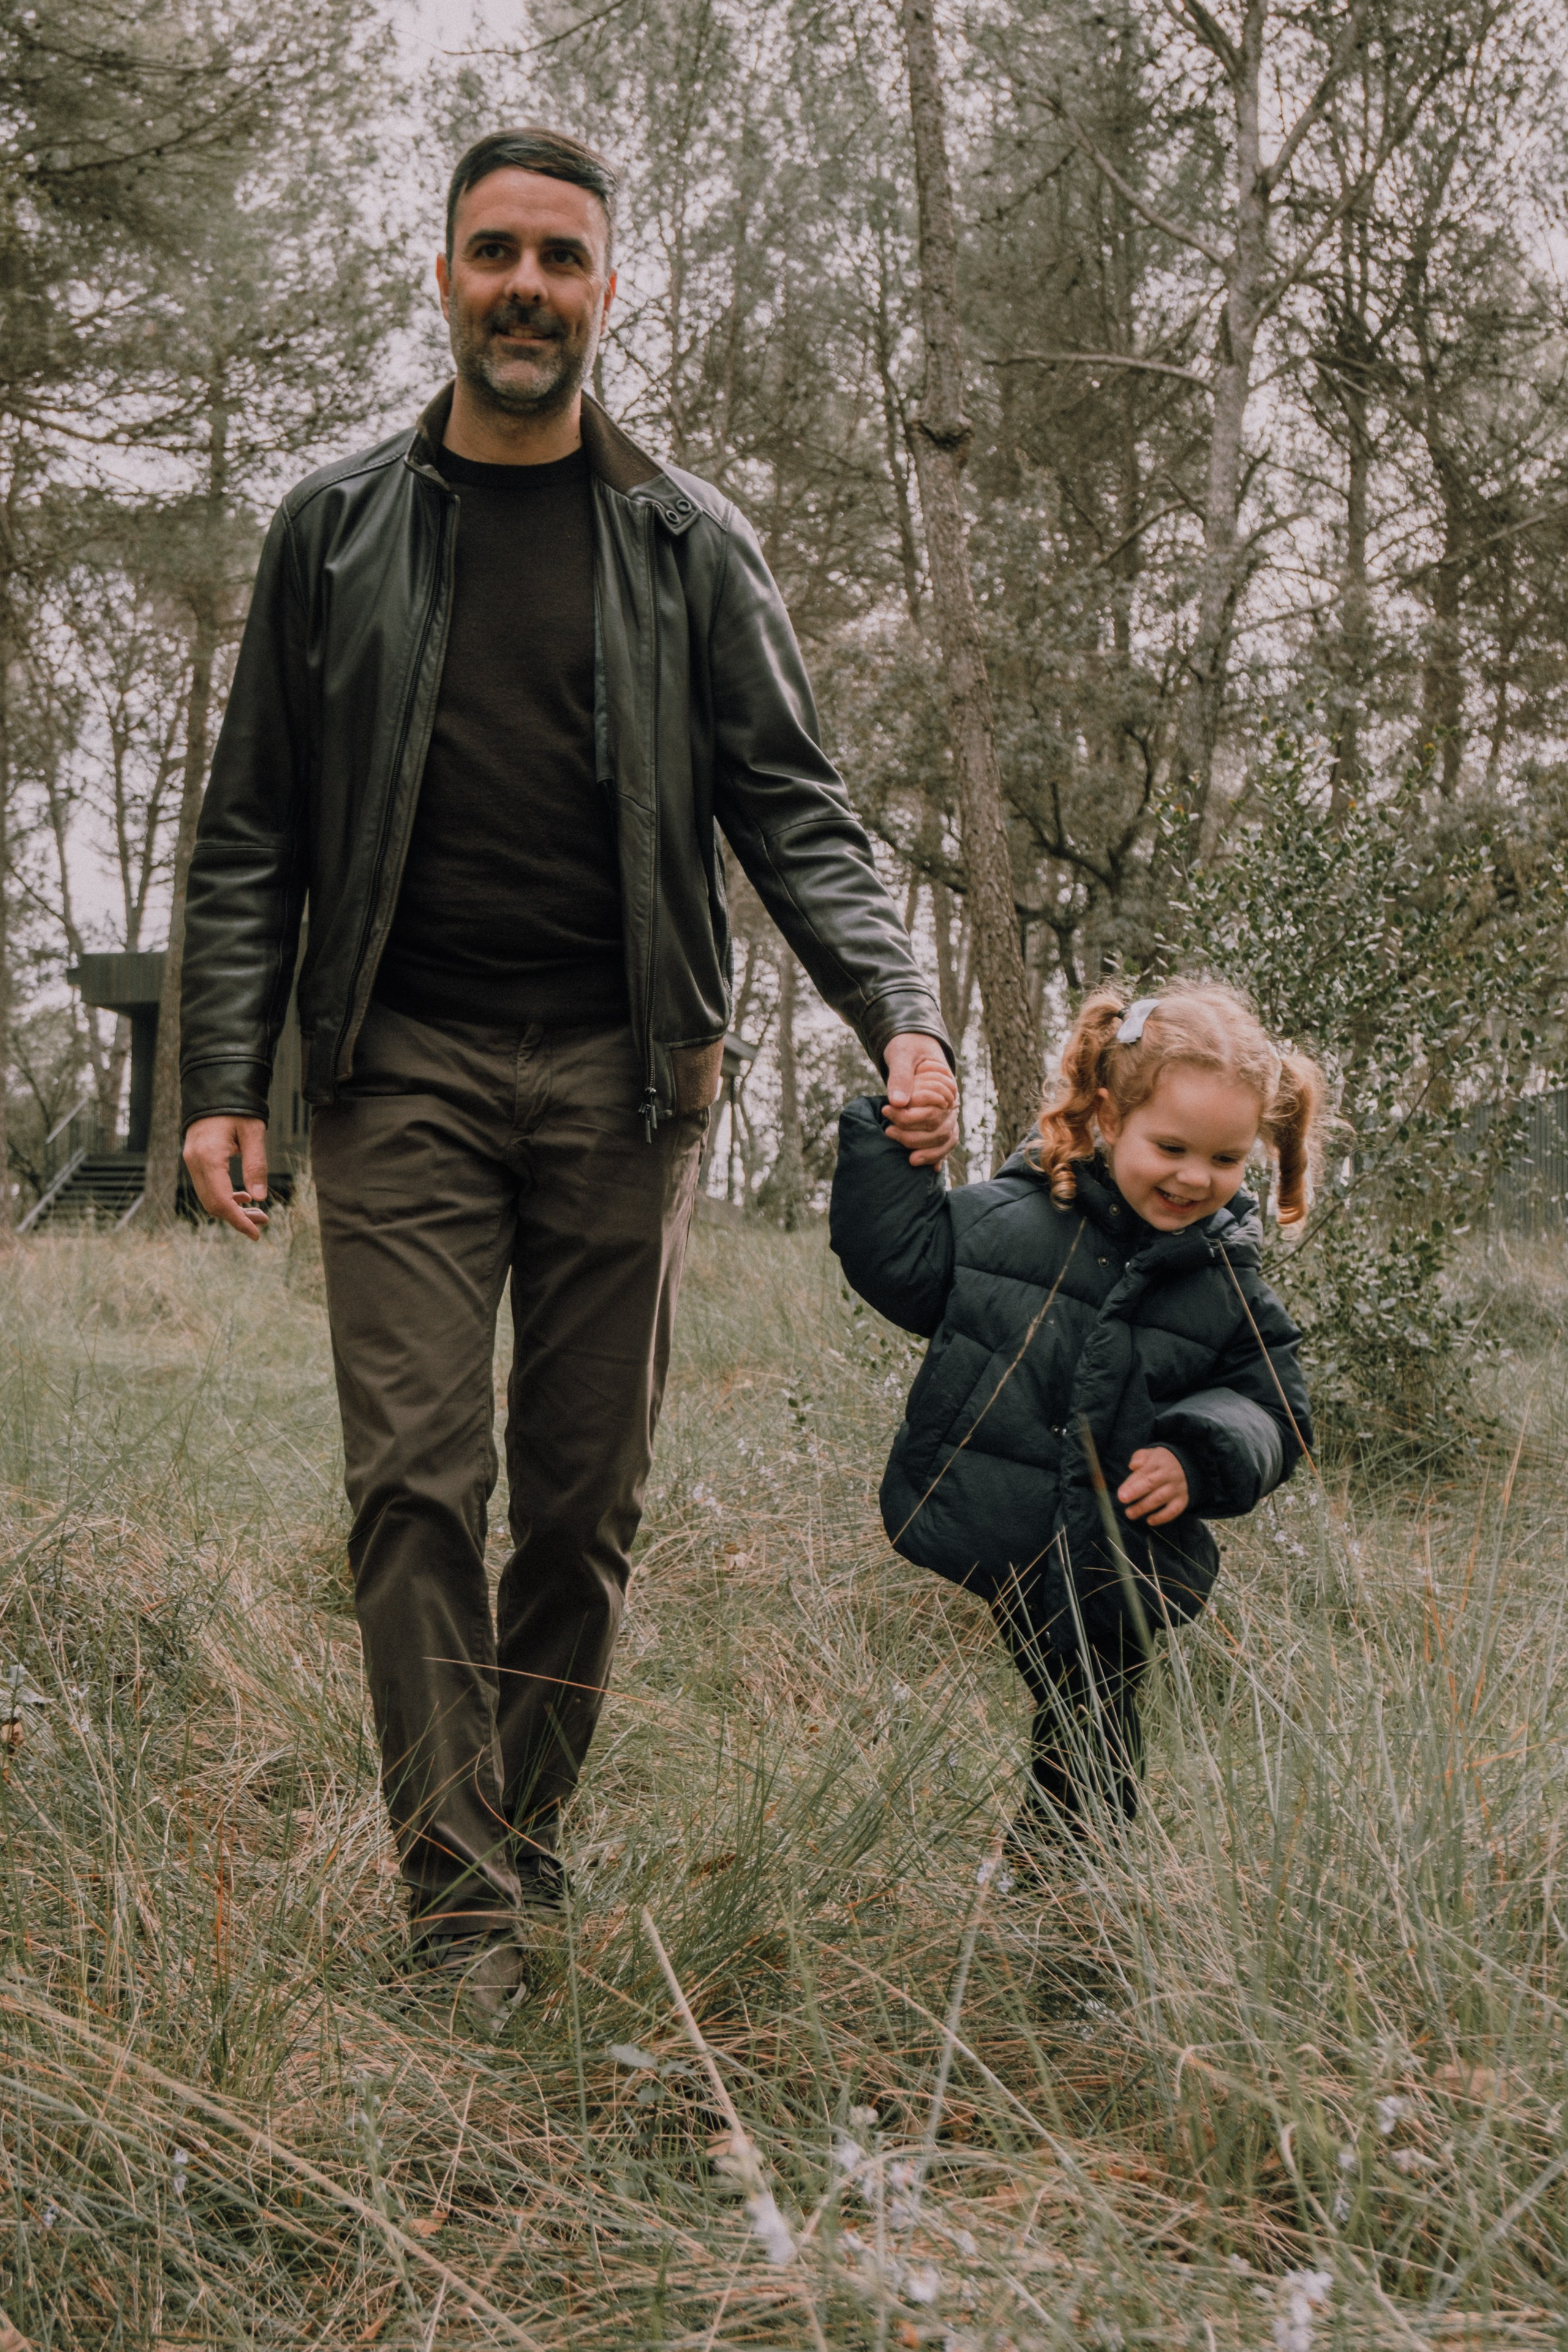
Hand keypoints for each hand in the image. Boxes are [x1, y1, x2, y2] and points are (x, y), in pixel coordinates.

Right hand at [182, 1115, 269, 1239]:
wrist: (215, 1087)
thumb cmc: (238, 1107)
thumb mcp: (254, 1133)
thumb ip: (256, 1165)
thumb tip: (260, 1197)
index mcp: (208, 1157)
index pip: (222, 1201)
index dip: (238, 1221)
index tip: (256, 1233)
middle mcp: (194, 1162)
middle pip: (212, 1204)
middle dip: (237, 1218)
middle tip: (264, 1222)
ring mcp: (191, 1161)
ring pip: (208, 1197)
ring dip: (231, 1209)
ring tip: (258, 1212)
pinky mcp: (194, 1159)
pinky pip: (206, 1186)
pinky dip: (224, 1196)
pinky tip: (243, 1196)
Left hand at [881, 1033, 958, 1167]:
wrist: (914, 1047)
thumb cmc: (907, 1048)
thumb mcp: (903, 1054)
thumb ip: (901, 1076)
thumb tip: (897, 1102)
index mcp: (946, 1085)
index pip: (934, 1111)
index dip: (910, 1116)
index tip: (887, 1112)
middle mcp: (951, 1102)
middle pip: (940, 1129)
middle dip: (912, 1136)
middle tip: (888, 1132)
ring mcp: (948, 1113)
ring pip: (944, 1139)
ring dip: (926, 1151)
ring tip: (906, 1158)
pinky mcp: (940, 1121)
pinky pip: (945, 1143)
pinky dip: (939, 1156)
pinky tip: (932, 1171)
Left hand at [1117, 1446, 1188, 1526]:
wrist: (1185, 1466)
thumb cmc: (1160, 1463)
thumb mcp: (1150, 1454)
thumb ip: (1139, 1457)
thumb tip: (1133, 1466)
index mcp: (1159, 1462)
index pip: (1143, 1473)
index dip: (1131, 1483)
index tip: (1120, 1493)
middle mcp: (1169, 1475)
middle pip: (1151, 1484)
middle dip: (1135, 1492)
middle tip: (1122, 1499)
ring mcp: (1176, 1488)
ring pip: (1160, 1498)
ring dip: (1144, 1507)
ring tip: (1130, 1513)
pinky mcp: (1182, 1500)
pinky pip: (1173, 1510)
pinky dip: (1162, 1517)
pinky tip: (1150, 1521)